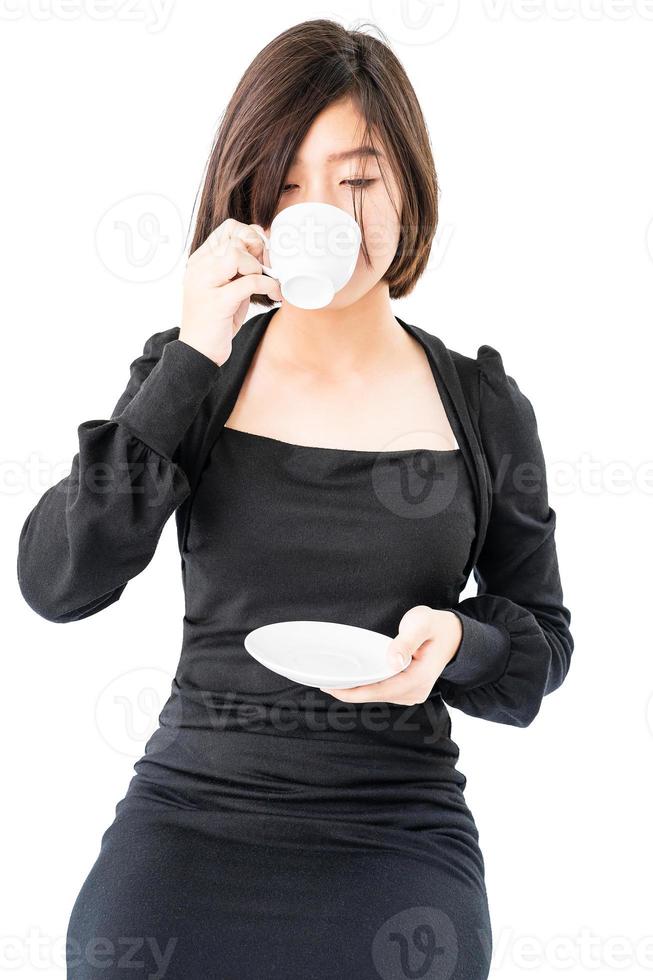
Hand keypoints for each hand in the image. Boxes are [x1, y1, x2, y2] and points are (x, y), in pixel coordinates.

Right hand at [179, 217, 281, 366]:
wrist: (199, 351)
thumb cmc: (217, 320)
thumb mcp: (228, 286)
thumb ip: (240, 266)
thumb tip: (263, 240)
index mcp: (200, 260)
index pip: (228, 228)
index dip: (250, 236)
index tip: (261, 255)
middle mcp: (199, 267)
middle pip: (235, 239)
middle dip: (259, 251)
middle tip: (269, 270)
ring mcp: (205, 283)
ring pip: (238, 255)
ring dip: (259, 268)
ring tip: (266, 284)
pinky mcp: (217, 301)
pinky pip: (250, 282)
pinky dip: (269, 286)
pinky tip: (276, 295)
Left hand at [320, 606, 462, 704]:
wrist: (453, 635)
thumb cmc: (435, 626)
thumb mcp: (422, 624)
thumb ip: (407, 641)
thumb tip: (393, 660)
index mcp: (418, 679)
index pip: (379, 690)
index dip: (354, 691)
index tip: (331, 686)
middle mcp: (414, 692)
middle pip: (375, 696)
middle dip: (349, 691)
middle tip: (322, 681)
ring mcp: (411, 693)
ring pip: (377, 695)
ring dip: (355, 690)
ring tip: (330, 681)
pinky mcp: (406, 690)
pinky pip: (381, 691)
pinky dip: (365, 686)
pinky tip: (350, 680)